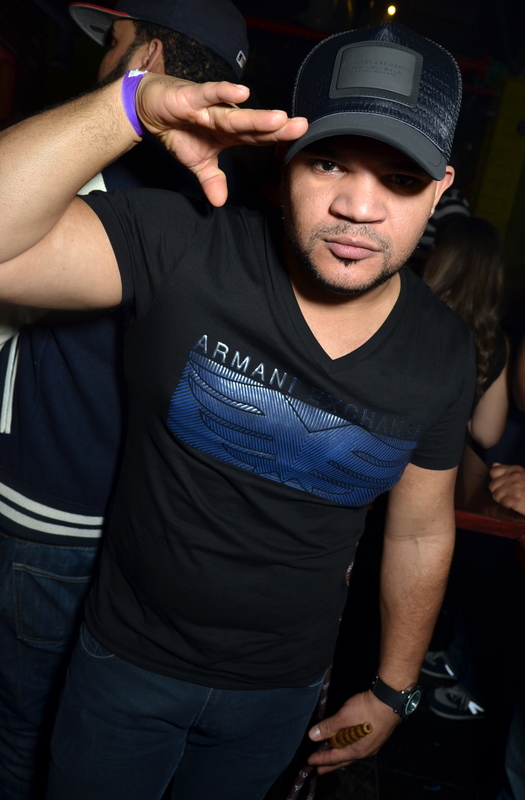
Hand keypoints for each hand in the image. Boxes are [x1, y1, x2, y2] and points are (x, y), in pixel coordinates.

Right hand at [135, 75, 307, 205]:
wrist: (148, 109)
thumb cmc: (178, 130)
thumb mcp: (196, 162)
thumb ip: (211, 180)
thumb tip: (219, 202)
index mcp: (229, 134)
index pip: (257, 138)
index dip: (277, 140)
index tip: (301, 142)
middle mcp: (223, 119)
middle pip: (253, 126)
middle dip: (277, 128)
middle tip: (302, 127)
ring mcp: (209, 107)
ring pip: (235, 114)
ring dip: (256, 117)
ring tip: (279, 119)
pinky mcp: (190, 97)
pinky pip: (209, 95)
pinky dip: (224, 93)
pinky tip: (242, 93)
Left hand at [307, 690, 399, 773]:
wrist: (390, 700)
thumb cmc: (367, 709)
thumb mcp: (344, 717)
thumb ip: (329, 727)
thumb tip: (312, 736)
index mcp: (357, 750)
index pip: (334, 758)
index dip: (321, 759)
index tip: (309, 762)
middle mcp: (365, 752)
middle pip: (344, 760)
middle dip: (330, 764)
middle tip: (319, 769)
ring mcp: (372, 745)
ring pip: (351, 754)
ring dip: (339, 756)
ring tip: (330, 757)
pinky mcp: (376, 737)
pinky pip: (357, 747)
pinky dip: (347, 749)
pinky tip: (346, 745)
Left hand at [489, 463, 524, 515]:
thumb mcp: (522, 475)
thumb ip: (508, 470)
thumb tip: (494, 464)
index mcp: (515, 469)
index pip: (493, 472)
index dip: (496, 480)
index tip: (503, 485)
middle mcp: (514, 476)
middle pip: (492, 485)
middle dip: (498, 492)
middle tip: (509, 495)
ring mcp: (515, 487)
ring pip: (496, 495)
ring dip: (502, 500)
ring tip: (512, 500)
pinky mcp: (516, 499)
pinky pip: (502, 502)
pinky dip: (507, 506)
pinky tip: (515, 505)